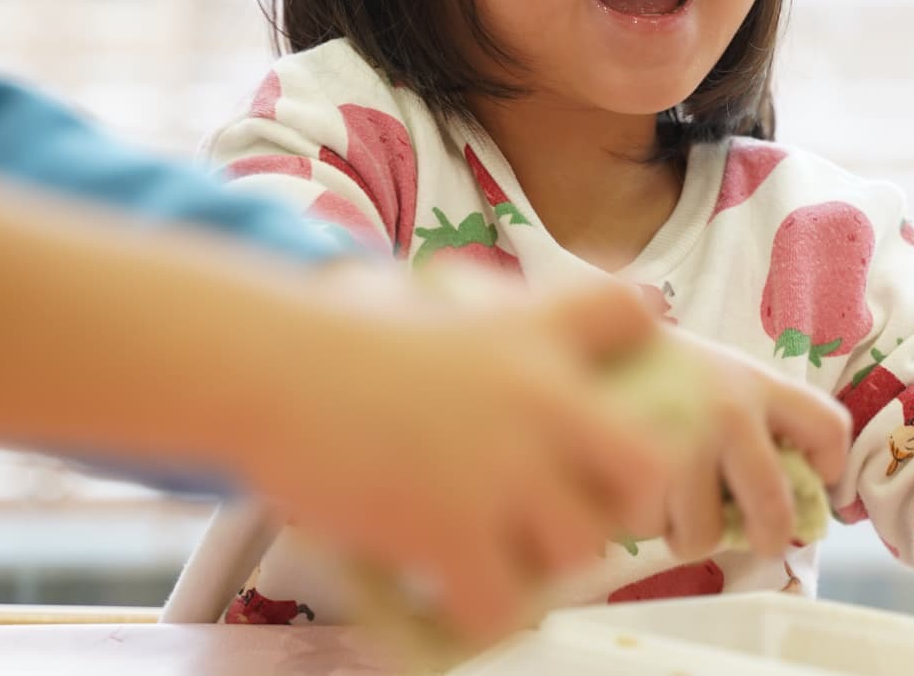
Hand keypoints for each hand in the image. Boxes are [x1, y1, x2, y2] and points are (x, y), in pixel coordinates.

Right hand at [242, 265, 669, 647]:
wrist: (268, 367)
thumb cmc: (325, 335)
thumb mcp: (420, 301)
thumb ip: (467, 321)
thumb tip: (463, 325)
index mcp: (528, 330)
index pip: (632, 313)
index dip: (639, 345)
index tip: (608, 377)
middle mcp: (538, 397)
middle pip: (645, 465)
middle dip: (618, 497)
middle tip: (571, 505)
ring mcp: (503, 468)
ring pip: (581, 548)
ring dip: (545, 559)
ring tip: (499, 555)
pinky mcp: (453, 531)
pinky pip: (506, 604)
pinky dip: (484, 613)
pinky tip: (452, 595)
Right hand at [644, 326, 850, 559]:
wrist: (565, 339)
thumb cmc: (637, 362)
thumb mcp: (701, 370)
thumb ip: (742, 413)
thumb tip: (791, 483)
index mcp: (754, 382)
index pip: (827, 427)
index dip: (831, 466)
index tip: (818, 483)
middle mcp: (730, 411)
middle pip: (776, 508)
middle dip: (767, 536)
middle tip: (754, 540)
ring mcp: (687, 442)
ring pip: (707, 533)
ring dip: (684, 531)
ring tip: (662, 500)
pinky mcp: (641, 470)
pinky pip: (653, 529)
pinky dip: (640, 521)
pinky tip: (622, 486)